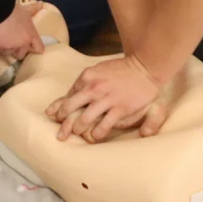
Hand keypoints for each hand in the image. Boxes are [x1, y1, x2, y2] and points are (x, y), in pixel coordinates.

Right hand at [0, 0, 45, 60]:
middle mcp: (25, 44)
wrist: (3, 12)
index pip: (39, 49)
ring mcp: (14, 47)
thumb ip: (35, 9)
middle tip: (12, 44)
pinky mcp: (3, 48)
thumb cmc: (17, 11)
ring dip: (6, 48)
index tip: (29, 47)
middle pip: (22, 55)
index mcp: (32, 36)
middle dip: (17, 51)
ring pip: (9, 53)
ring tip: (3, 40)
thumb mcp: (28, 10)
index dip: (34, 49)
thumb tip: (41, 3)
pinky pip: (0, 50)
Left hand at [45, 55, 167, 142]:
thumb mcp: (98, 70)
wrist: (145, 67)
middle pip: (69, 108)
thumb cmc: (121, 70)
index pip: (67, 96)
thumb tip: (70, 96)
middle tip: (61, 132)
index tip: (57, 117)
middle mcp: (93, 88)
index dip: (60, 108)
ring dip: (78, 129)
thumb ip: (84, 82)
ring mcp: (106, 98)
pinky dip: (95, 134)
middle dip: (63, 122)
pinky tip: (94, 136)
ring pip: (83, 119)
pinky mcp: (119, 108)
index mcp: (87, 77)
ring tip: (78, 134)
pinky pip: (103, 126)